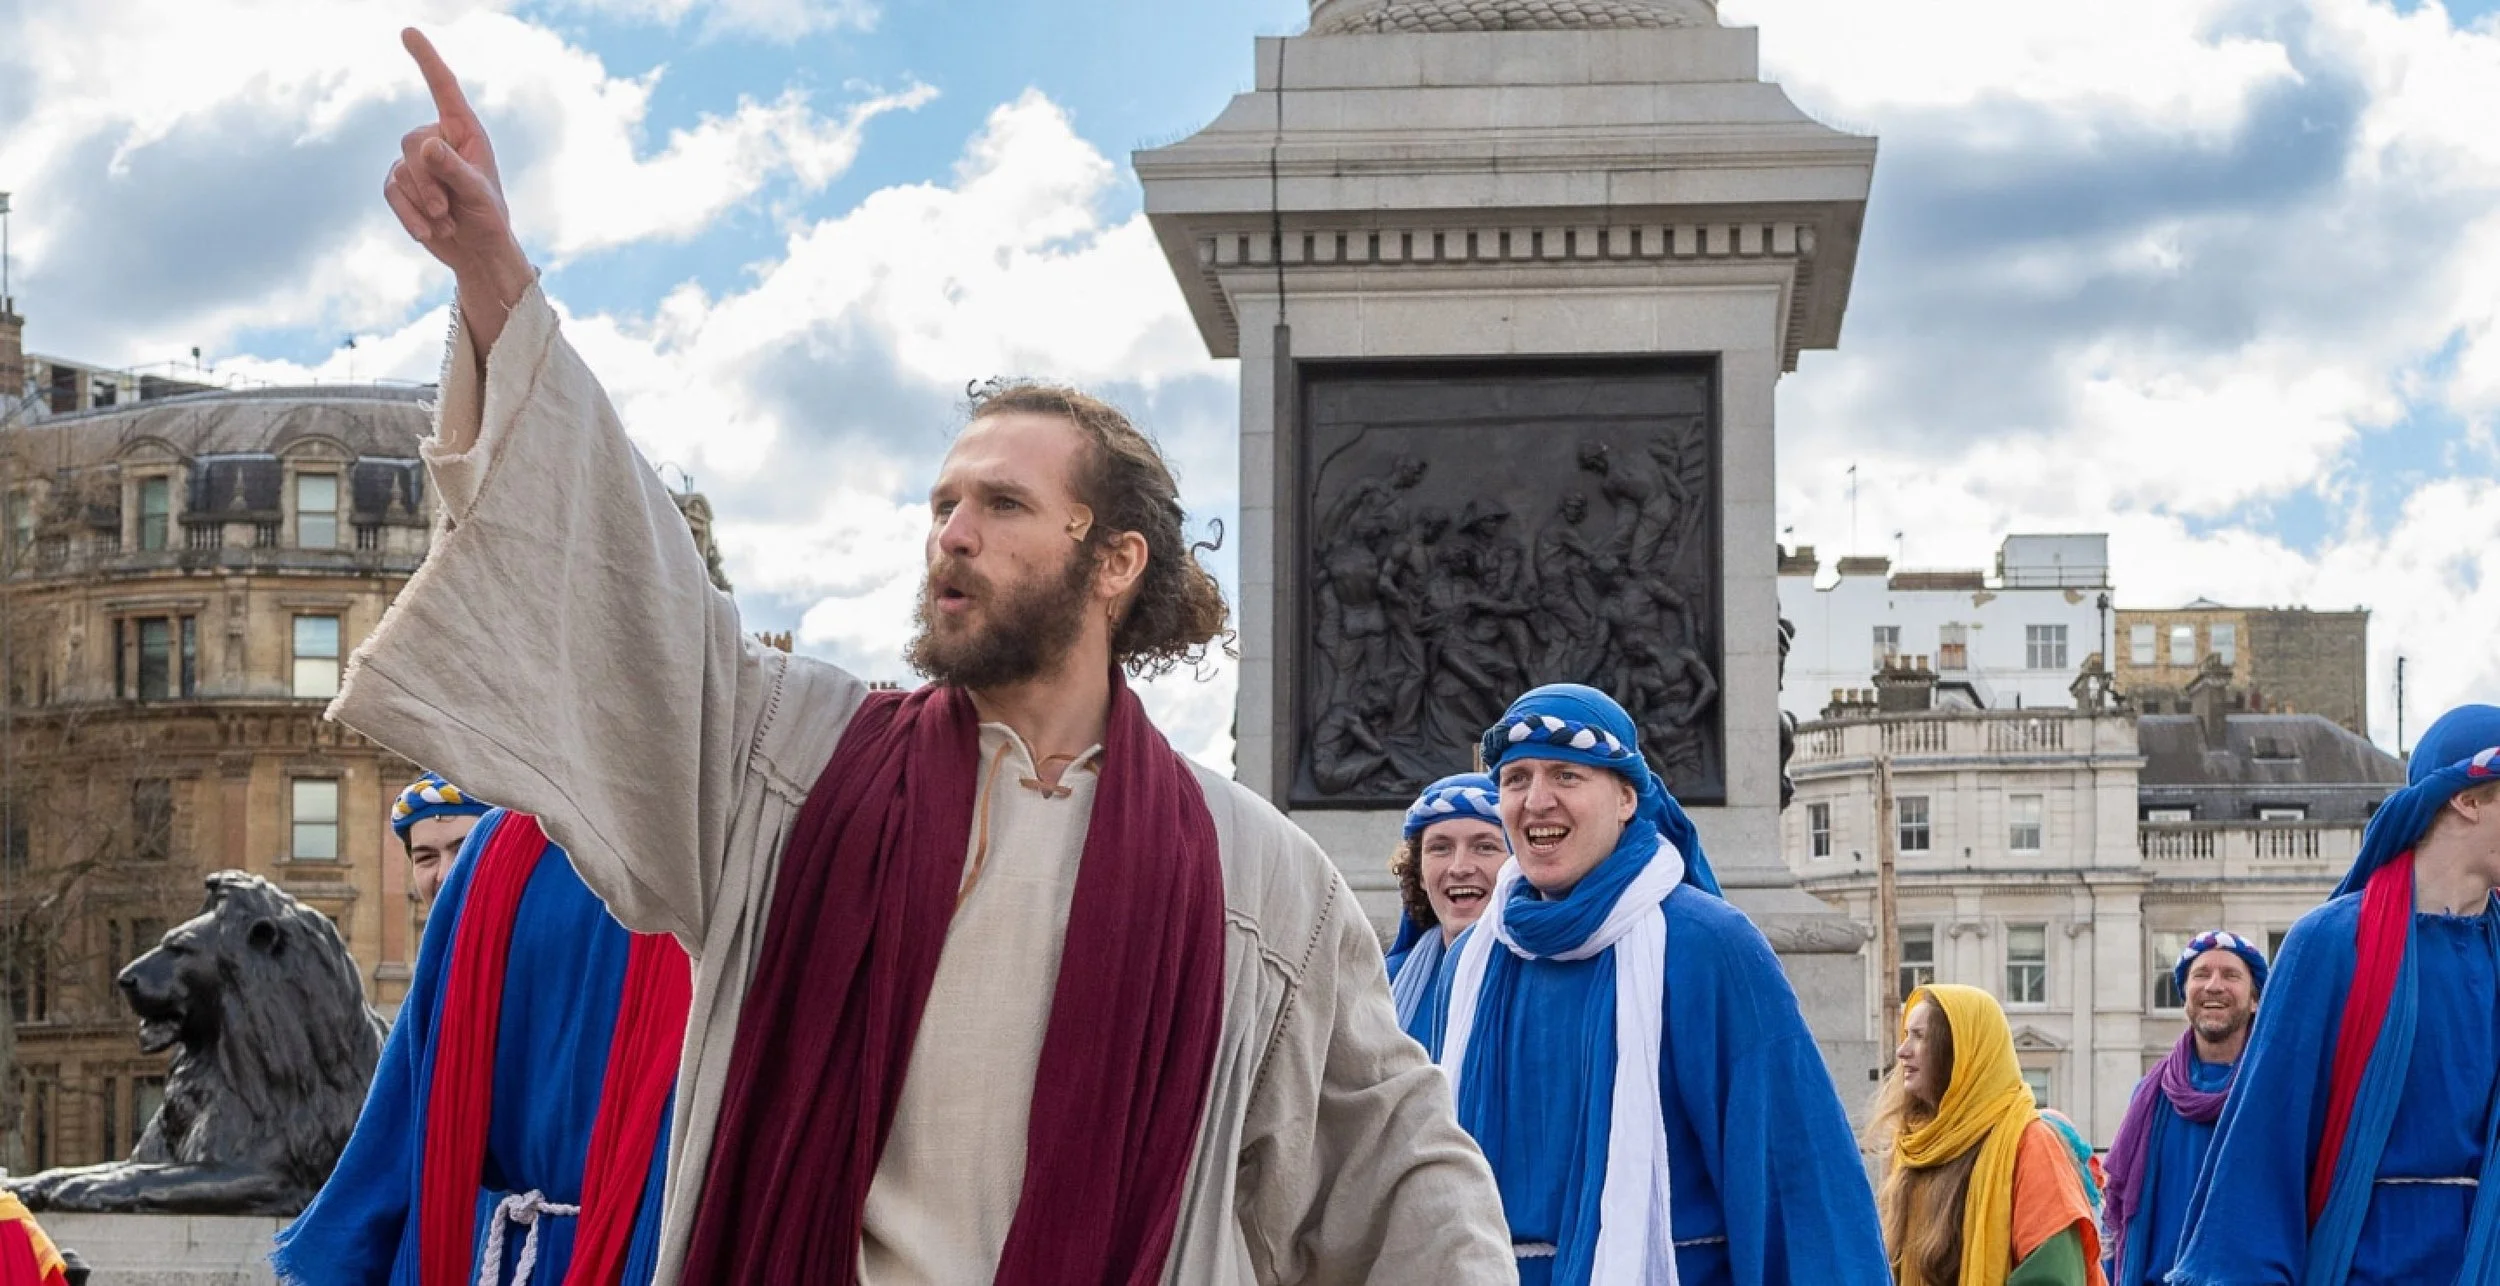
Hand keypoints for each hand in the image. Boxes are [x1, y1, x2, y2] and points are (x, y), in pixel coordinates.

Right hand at [385, 28, 533, 349]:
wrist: (477, 252)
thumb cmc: (489, 219)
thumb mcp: (480, 196)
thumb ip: (455, 171)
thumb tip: (426, 146)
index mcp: (465, 132)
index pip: (443, 89)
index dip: (426, 60)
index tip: (408, 32)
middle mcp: (438, 140)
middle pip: (412, 143)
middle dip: (428, 180)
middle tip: (447, 208)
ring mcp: (415, 163)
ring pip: (400, 171)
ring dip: (422, 203)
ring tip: (447, 221)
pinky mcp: (401, 185)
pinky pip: (391, 193)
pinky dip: (409, 216)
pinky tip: (430, 233)